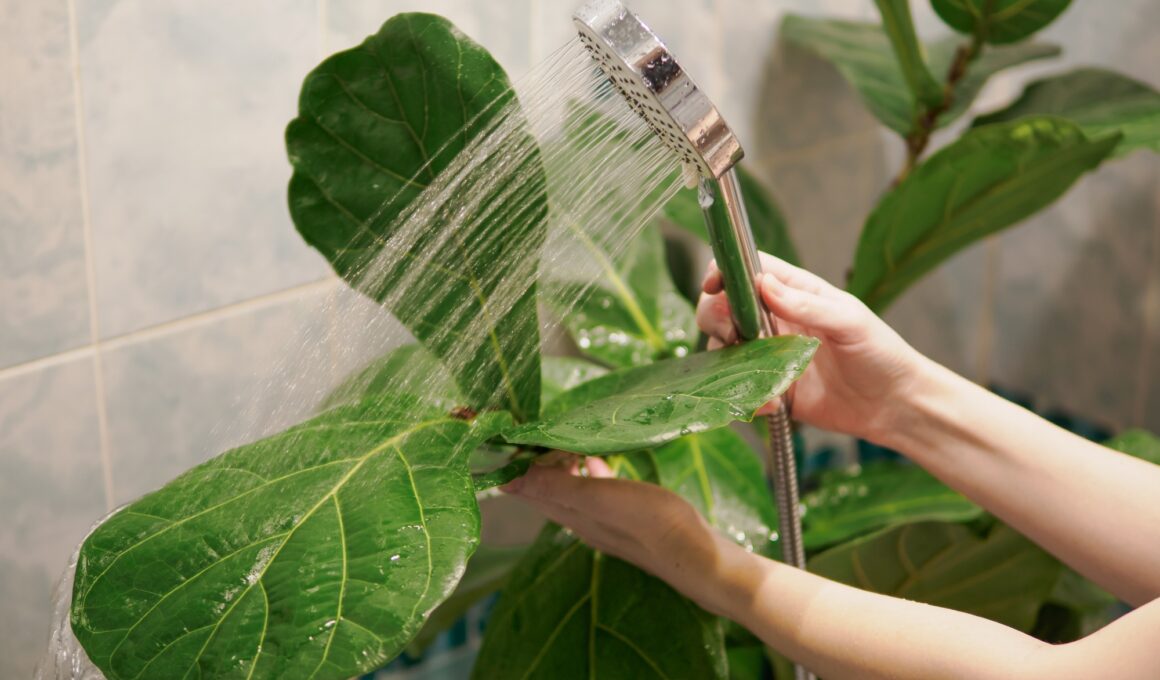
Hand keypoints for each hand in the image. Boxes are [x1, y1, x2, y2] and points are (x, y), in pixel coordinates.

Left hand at [503, 455, 748, 617]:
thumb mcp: (600, 500)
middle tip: (531, 430)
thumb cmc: (651, 523)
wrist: (699, 557)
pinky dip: (591, 472)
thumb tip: (509, 480)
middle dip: (535, 462)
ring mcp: (607, 520)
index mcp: (571, 515)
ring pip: (572, 489)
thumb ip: (557, 488)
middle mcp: (584, 521)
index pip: (528, 490)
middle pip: (548, 489)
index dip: (512, 468)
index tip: (501, 439)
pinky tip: (599, 459)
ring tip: (561, 439)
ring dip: (562, 466)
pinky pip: (598, 490)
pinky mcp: (630, 518)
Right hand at [697, 253, 922, 443]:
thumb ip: (807, 304)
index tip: (713, 286)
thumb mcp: (850, 322)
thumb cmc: (881, 354)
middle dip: (719, 321)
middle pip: (721, 307)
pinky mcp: (769, 388)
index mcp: (794, 292)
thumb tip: (764, 284)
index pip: (747, 269)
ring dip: (731, 363)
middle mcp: (774, 320)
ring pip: (723, 350)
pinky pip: (740, 388)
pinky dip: (748, 397)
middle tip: (738, 338)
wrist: (894, 406)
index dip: (724, 272)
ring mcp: (768, 355)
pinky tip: (774, 403)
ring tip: (762, 377)